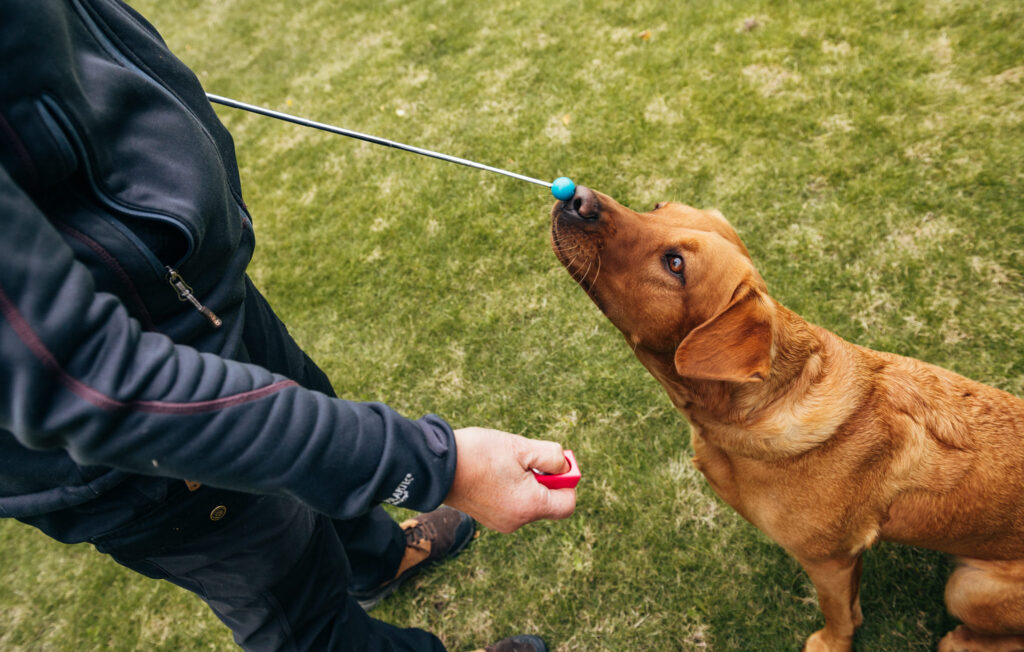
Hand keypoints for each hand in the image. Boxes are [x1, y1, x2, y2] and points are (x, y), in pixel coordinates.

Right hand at [443, 427, 576, 532]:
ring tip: (505, 464)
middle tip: (526, 458)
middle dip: (544, 479)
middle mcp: (518, 521)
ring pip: (529, 502)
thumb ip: (552, 457)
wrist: (436, 466)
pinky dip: (511, 488)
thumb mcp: (522, 447)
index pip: (567, 503)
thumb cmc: (480, 454)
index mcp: (530, 506)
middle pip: (548, 503)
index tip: (553, 462)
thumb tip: (565, 468)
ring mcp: (501, 521)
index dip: (567, 480)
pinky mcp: (488, 517)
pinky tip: (493, 472)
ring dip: (527, 482)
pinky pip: (512, 503)